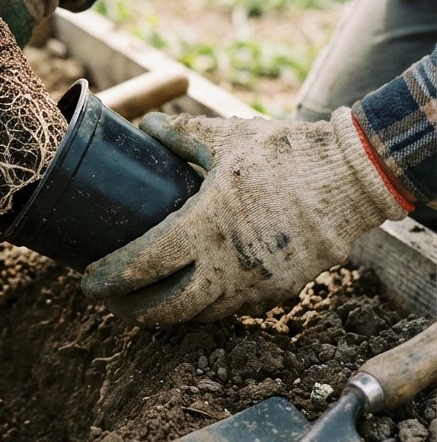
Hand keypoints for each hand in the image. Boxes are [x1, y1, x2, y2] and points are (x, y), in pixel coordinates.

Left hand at [81, 107, 407, 325]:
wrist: (354, 176)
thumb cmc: (285, 153)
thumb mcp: (223, 136)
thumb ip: (178, 133)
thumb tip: (144, 126)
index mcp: (206, 226)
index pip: (144, 266)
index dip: (110, 278)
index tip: (87, 281)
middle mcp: (229, 265)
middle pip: (167, 308)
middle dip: (130, 310)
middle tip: (108, 301)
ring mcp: (257, 284)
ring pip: (200, 315)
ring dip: (166, 315)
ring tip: (140, 303)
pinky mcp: (280, 291)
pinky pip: (233, 309)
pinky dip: (205, 308)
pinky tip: (190, 296)